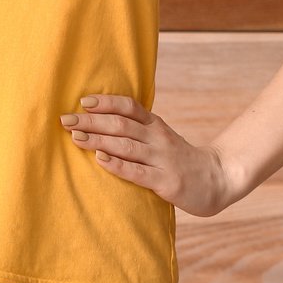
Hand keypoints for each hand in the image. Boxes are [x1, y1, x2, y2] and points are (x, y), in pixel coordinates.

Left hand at [60, 93, 240, 216]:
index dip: (105, 102)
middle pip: (121, 124)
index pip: (129, 106)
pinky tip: (100, 160)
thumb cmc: (180, 158)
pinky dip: (117, 165)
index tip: (82, 101)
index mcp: (155, 124)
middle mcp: (157, 137)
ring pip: (125, 145)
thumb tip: (99, 120)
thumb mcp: (160, 137)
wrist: (217, 180)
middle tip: (65, 120)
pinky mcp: (165, 181)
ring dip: (98, 140)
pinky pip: (136, 172)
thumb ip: (137, 129)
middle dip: (91, 121)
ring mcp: (162, 159)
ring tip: (75, 137)